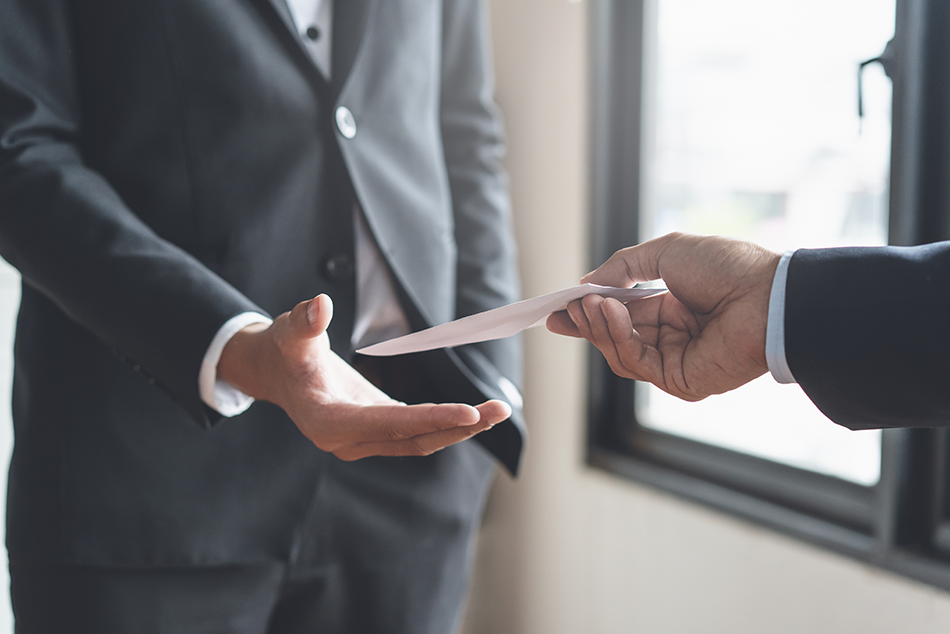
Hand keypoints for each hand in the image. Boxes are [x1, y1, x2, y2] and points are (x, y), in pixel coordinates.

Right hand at [218, 294, 510, 459]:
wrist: (275, 371)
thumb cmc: (284, 349)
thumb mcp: (289, 331)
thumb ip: (304, 322)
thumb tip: (319, 305)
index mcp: (328, 422)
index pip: (390, 423)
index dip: (431, 418)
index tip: (469, 413)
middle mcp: (347, 441)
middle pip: (413, 439)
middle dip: (458, 427)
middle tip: (498, 411)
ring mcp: (363, 440)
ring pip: (419, 440)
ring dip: (459, 428)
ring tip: (498, 411)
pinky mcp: (375, 430)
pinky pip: (416, 432)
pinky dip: (445, 423)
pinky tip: (475, 414)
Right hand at [547, 232, 779, 400]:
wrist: (767, 295)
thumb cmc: (729, 267)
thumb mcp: (666, 252)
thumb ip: (623, 267)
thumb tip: (587, 284)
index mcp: (672, 308)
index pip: (621, 315)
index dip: (589, 312)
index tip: (559, 307)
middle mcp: (672, 337)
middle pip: (614, 337)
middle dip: (586, 322)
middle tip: (565, 309)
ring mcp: (675, 362)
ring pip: (619, 353)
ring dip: (600, 327)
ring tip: (592, 304)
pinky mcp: (680, 381)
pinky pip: (636, 363)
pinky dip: (619, 338)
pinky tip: (613, 313)